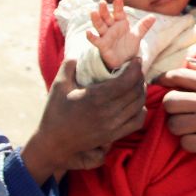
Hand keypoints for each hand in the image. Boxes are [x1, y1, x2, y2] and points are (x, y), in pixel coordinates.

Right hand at [20, 58, 145, 182]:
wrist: (54, 144)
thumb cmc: (55, 112)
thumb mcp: (59, 85)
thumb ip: (70, 65)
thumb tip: (82, 52)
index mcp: (95, 98)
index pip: (127, 81)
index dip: (136, 69)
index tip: (136, 60)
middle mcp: (107, 113)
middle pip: (136, 92)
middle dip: (139, 78)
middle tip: (136, 70)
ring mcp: (112, 126)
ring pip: (139, 106)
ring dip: (141, 92)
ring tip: (136, 84)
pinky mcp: (114, 136)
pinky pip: (137, 122)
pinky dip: (141, 110)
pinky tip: (136, 103)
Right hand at [86, 0, 155, 70]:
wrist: (124, 60)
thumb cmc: (128, 45)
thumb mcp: (137, 35)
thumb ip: (144, 26)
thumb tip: (153, 16)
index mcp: (120, 22)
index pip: (119, 11)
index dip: (119, 4)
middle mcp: (111, 27)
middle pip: (107, 16)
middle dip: (104, 10)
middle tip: (102, 2)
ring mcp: (106, 35)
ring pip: (100, 26)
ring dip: (96, 20)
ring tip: (93, 13)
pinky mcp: (102, 45)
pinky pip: (96, 40)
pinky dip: (91, 37)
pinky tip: (88, 32)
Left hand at [157, 58, 195, 154]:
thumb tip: (187, 60)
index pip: (177, 76)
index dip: (164, 79)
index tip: (161, 84)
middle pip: (169, 102)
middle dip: (170, 105)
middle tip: (178, 108)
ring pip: (174, 124)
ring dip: (177, 125)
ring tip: (187, 124)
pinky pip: (185, 143)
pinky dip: (188, 142)